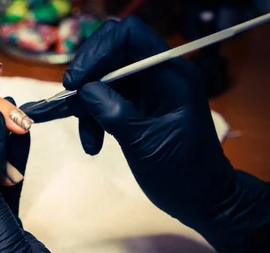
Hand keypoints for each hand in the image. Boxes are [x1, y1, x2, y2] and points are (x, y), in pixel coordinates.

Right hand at [26, 17, 269, 252]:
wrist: (201, 198)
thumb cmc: (182, 172)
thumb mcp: (144, 142)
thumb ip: (112, 111)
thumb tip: (83, 89)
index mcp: (169, 74)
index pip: (129, 37)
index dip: (96, 52)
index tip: (74, 82)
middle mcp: (157, 75)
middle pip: (111, 54)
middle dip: (86, 79)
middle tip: (68, 103)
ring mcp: (146, 91)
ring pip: (103, 80)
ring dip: (86, 107)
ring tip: (87, 139)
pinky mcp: (136, 107)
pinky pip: (105, 101)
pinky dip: (92, 120)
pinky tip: (92, 145)